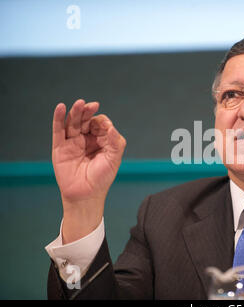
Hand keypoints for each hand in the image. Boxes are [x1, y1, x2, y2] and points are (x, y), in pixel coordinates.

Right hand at [52, 99, 125, 242]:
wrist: (86, 195)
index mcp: (100, 140)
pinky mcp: (60, 147)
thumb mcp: (114, 159)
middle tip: (91, 105)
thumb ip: (115, 142)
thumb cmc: (102, 178)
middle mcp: (86, 139)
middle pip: (85, 120)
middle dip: (88, 112)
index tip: (106, 129)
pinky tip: (61, 107)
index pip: (100, 124)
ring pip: (72, 123)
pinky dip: (58, 118)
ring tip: (79, 103)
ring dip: (75, 112)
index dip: (102, 122)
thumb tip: (111, 127)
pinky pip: (58, 130)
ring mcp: (72, 142)